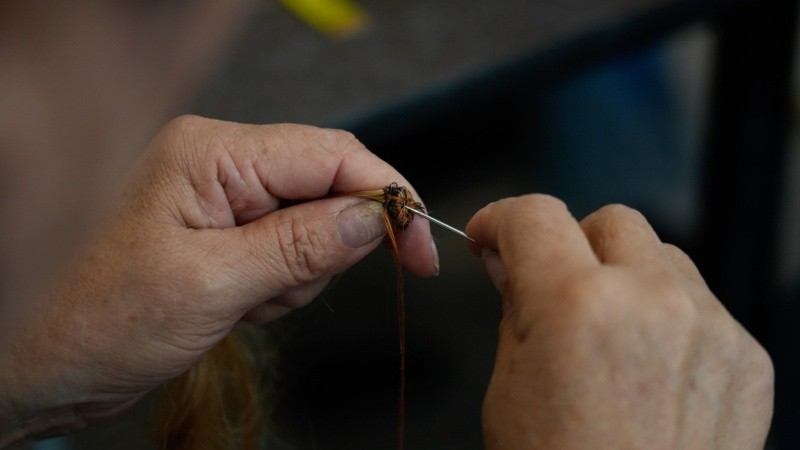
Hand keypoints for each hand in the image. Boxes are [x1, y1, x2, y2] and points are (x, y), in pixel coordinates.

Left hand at [0, 116, 437, 445]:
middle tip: (284, 292)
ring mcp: (223, 197)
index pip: (330, 154)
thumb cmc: (103, 318)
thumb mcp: (213, 285)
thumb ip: (302, 245)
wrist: (46, 363)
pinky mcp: (226, 231)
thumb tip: (375, 215)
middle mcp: (221, 163)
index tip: (421, 246)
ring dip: (298, 276)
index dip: (386, 195)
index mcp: (213, 153)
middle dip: (329, 247)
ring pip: (314, 226)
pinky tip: (238, 308)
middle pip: (326, 187)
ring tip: (243, 305)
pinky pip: (289, 251)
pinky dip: (280, 287)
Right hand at [466, 194, 773, 448]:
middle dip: (573, 245)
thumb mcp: (510, 388)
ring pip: (662, 256)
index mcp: (576, 306)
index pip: (535, 215)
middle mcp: (652, 301)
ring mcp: (711, 326)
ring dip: (628, 276)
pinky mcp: (747, 356)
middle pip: (609, 221)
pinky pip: (701, 304)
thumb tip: (511, 264)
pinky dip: (670, 318)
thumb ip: (516, 309)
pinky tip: (654, 369)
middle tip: (554, 287)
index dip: (502, 219)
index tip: (495, 236)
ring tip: (611, 333)